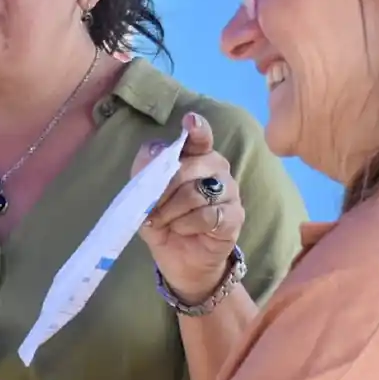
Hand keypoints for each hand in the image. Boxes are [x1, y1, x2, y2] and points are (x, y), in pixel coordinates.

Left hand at [136, 112, 243, 303]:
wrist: (180, 259)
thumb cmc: (164, 221)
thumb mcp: (144, 198)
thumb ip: (145, 173)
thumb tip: (152, 153)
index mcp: (196, 157)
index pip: (200, 137)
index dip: (196, 129)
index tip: (190, 120)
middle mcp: (217, 168)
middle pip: (187, 168)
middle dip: (162, 190)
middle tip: (150, 209)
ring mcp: (230, 192)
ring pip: (196, 193)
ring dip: (171, 211)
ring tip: (163, 222)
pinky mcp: (234, 217)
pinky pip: (208, 215)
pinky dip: (186, 224)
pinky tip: (181, 230)